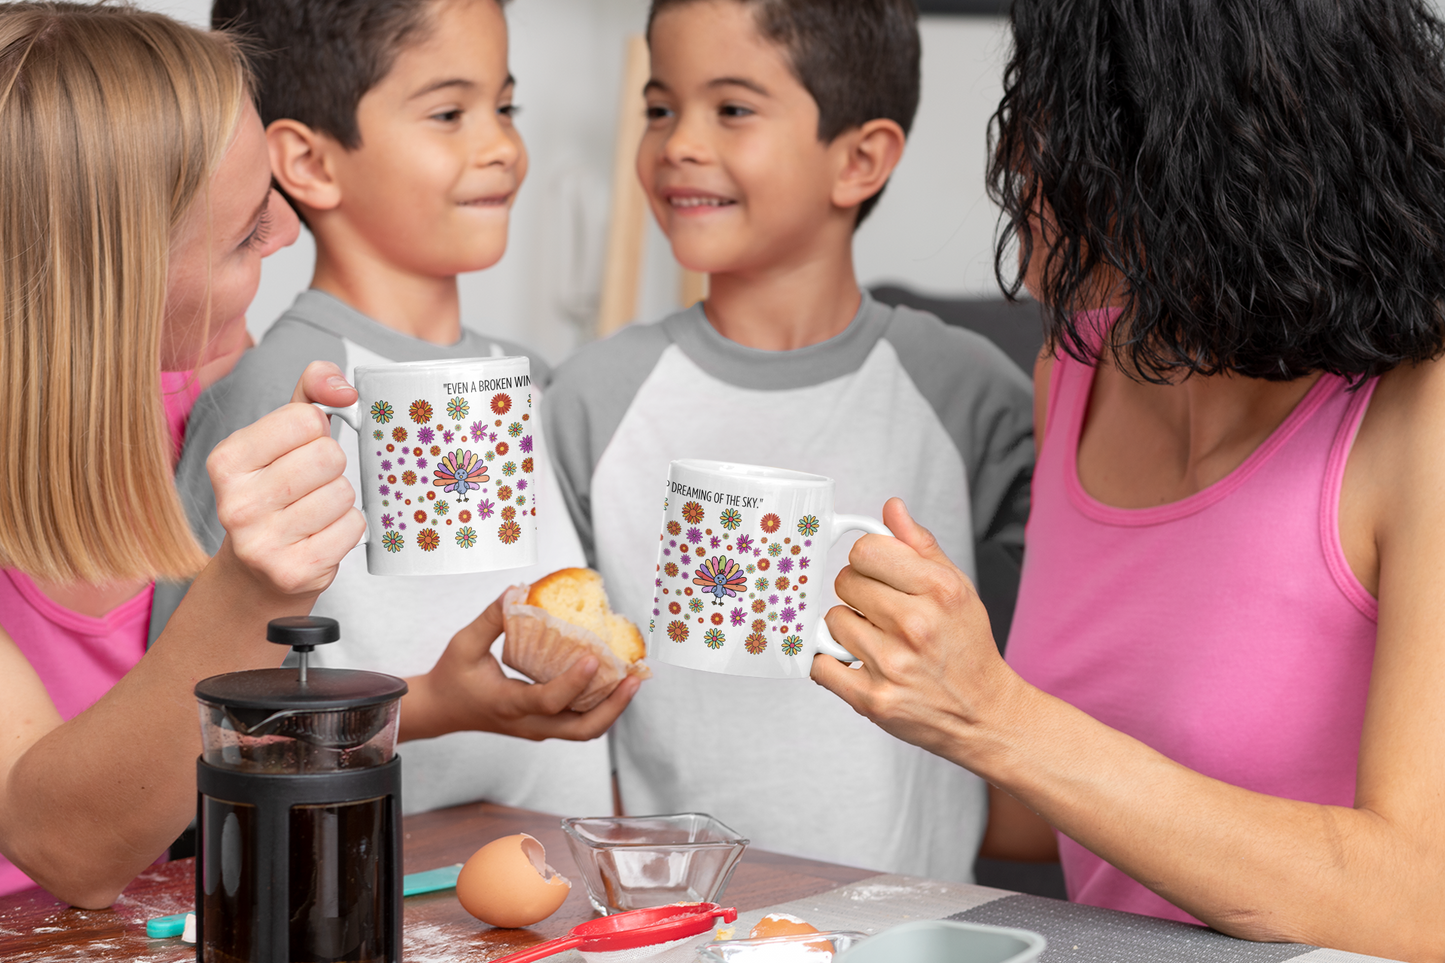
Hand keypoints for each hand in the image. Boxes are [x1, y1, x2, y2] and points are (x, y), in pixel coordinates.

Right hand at [206, 361, 365, 596]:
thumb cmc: (275, 492)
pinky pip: (353, 527)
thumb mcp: (280, 437)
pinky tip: (321, 535)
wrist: (256, 573)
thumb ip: (310, 394)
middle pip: (328, 456)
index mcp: (227, 461)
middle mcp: (236, 503)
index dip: (316, 431)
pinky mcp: (294, 571)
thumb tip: (344, 389)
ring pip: (342, 493)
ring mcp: (263, 543)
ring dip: (339, 499)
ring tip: (313, 512)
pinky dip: (347, 527)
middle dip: (331, 466)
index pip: (306, 419)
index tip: (300, 449)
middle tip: (310, 485)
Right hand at [403, 596, 641, 741]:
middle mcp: (529, 723)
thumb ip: (490, 619)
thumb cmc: (451, 677)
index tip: (593, 658)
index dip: (574, 683)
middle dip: (613, 707)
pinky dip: (600, 705)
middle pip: (582, 730)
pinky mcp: (543, 725)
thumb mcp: (463, 644)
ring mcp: (538, 728)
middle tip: (634, 679)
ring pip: (585, 730)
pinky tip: (613, 679)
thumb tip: (517, 590)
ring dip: (612, 708)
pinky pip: (578, 721)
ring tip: (633, 679)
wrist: (439, 711)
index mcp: (508, 704)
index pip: (548, 701)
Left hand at [810, 498, 1016, 762]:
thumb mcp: (957, 588)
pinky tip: (857, 663)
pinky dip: (831, 662)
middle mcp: (916, 625)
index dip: (867, 561)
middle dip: (858, 594)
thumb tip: (891, 509)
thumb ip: (920, 546)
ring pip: (832, 620)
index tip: (877, 574)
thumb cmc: (967, 648)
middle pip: (845, 582)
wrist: (984, 714)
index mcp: (938, 590)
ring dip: (847, 629)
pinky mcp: (873, 699)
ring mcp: (892, 664)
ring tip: (878, 641)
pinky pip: (820, 664)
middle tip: (881, 613)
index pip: (866, 550)